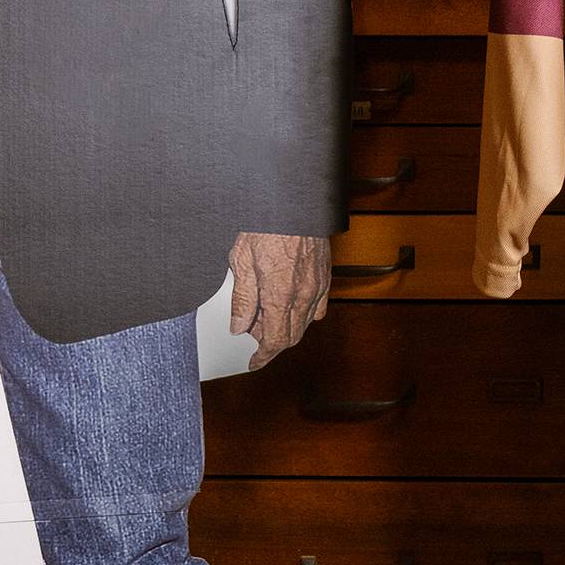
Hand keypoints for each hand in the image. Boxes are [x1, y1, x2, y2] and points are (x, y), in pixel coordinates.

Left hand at [229, 232, 328, 365]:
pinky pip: (318, 307)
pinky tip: (289, 304)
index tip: (253, 363)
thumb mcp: (241, 260)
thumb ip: (242, 298)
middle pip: (291, 336)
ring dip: (286, 327)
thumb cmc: (266, 224)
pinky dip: (303, 314)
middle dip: (270, 341)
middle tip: (251, 331)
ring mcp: (318, 286)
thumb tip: (239, 326)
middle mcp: (303, 295)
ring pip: (305, 324)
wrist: (291, 201)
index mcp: (280, 295)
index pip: (275, 341)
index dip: (263, 356)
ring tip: (265, 313)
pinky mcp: (326, 276)